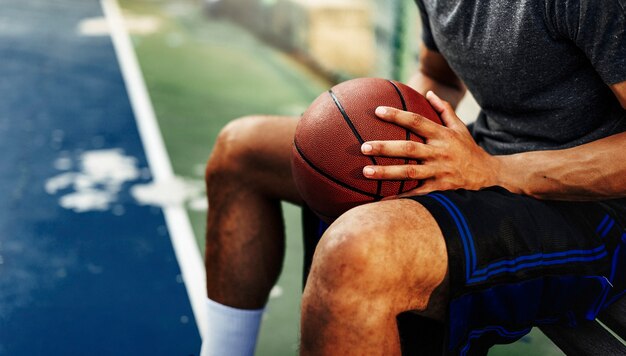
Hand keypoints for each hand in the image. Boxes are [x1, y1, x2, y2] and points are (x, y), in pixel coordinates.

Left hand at [361, 91, 500, 196]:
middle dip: (385, 147)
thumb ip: (444, 109)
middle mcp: (439, 152)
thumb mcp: (460, 127)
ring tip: (366, 172)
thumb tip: (428, 93)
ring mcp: (438, 171)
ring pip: (409, 172)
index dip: (398, 115)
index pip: (417, 121)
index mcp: (442, 135)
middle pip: (409, 148)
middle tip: (364, 147)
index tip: (378, 111)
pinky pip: (416, 193)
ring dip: (387, 172)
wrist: (487, 174)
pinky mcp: (439, 188)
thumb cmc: (467, 148)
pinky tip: (380, 199)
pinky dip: (399, 196)